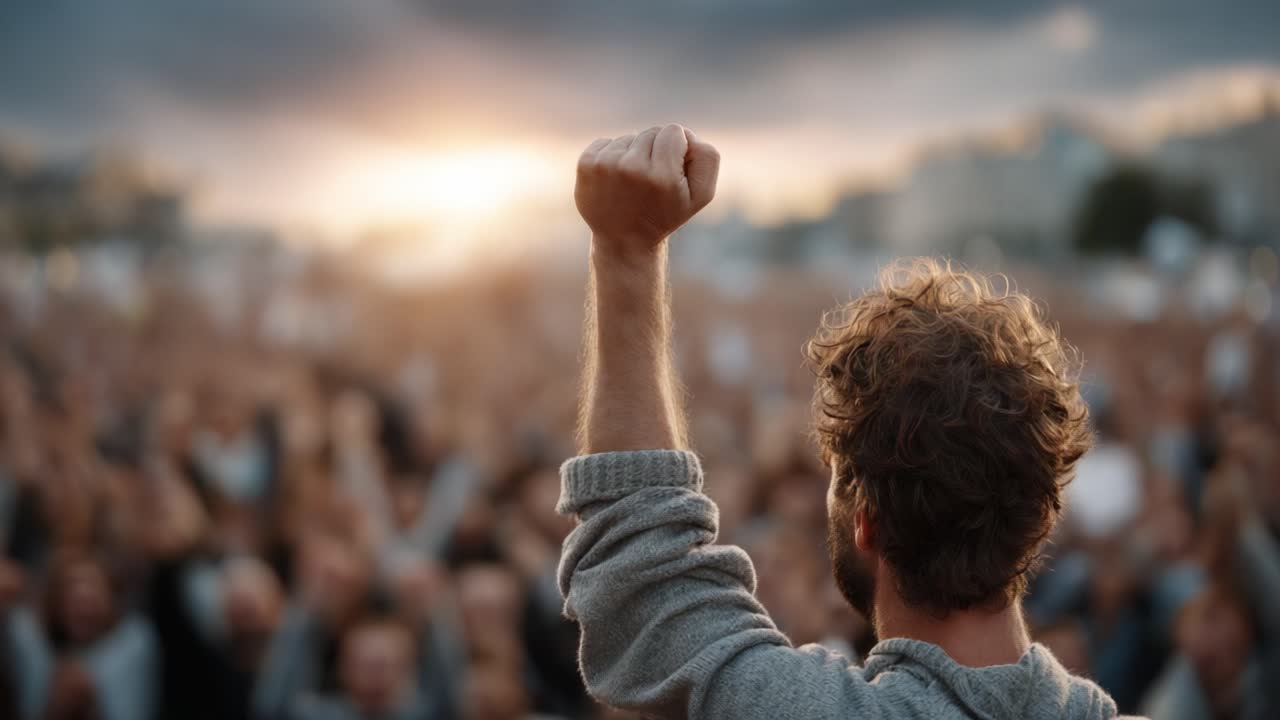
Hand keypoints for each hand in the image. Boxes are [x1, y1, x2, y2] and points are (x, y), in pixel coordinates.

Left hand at [575, 123, 718, 258]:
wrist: (625, 241)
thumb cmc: (666, 214)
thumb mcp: (701, 194)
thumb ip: (707, 157)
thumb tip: (687, 135)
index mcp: (662, 176)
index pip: (675, 131)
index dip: (678, 148)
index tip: (672, 172)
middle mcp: (632, 168)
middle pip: (652, 132)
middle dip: (656, 151)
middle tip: (651, 183)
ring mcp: (605, 166)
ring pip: (629, 138)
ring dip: (634, 155)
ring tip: (633, 185)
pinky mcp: (586, 165)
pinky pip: (607, 142)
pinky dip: (613, 156)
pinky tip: (615, 182)